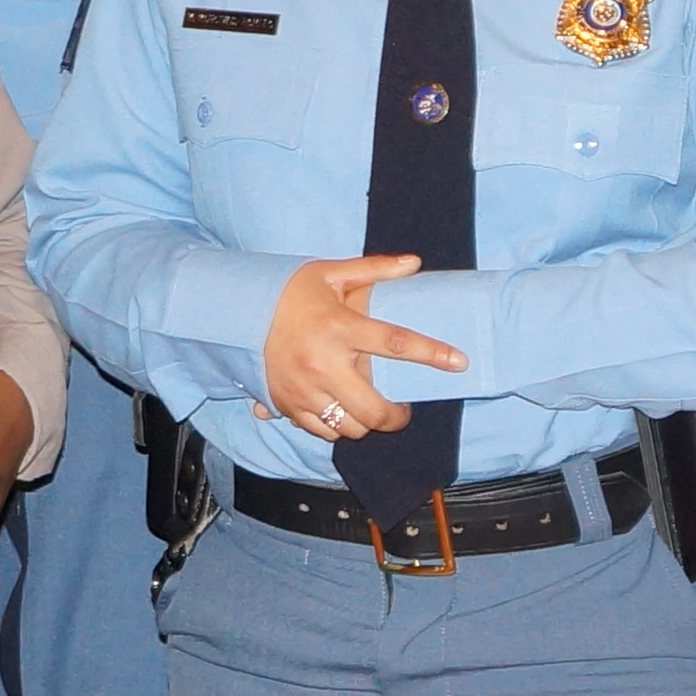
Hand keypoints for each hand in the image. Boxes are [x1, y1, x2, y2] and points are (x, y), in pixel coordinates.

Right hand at [259, 252, 469, 449]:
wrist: (236, 313)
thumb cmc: (289, 292)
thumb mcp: (331, 273)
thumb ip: (374, 269)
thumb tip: (414, 263)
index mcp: (339, 327)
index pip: (396, 343)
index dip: (432, 354)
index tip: (458, 362)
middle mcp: (322, 363)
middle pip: (374, 408)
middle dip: (396, 417)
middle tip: (402, 411)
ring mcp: (304, 389)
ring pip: (350, 427)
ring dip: (367, 424)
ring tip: (370, 410)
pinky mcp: (288, 405)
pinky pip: (323, 432)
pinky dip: (338, 427)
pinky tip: (341, 411)